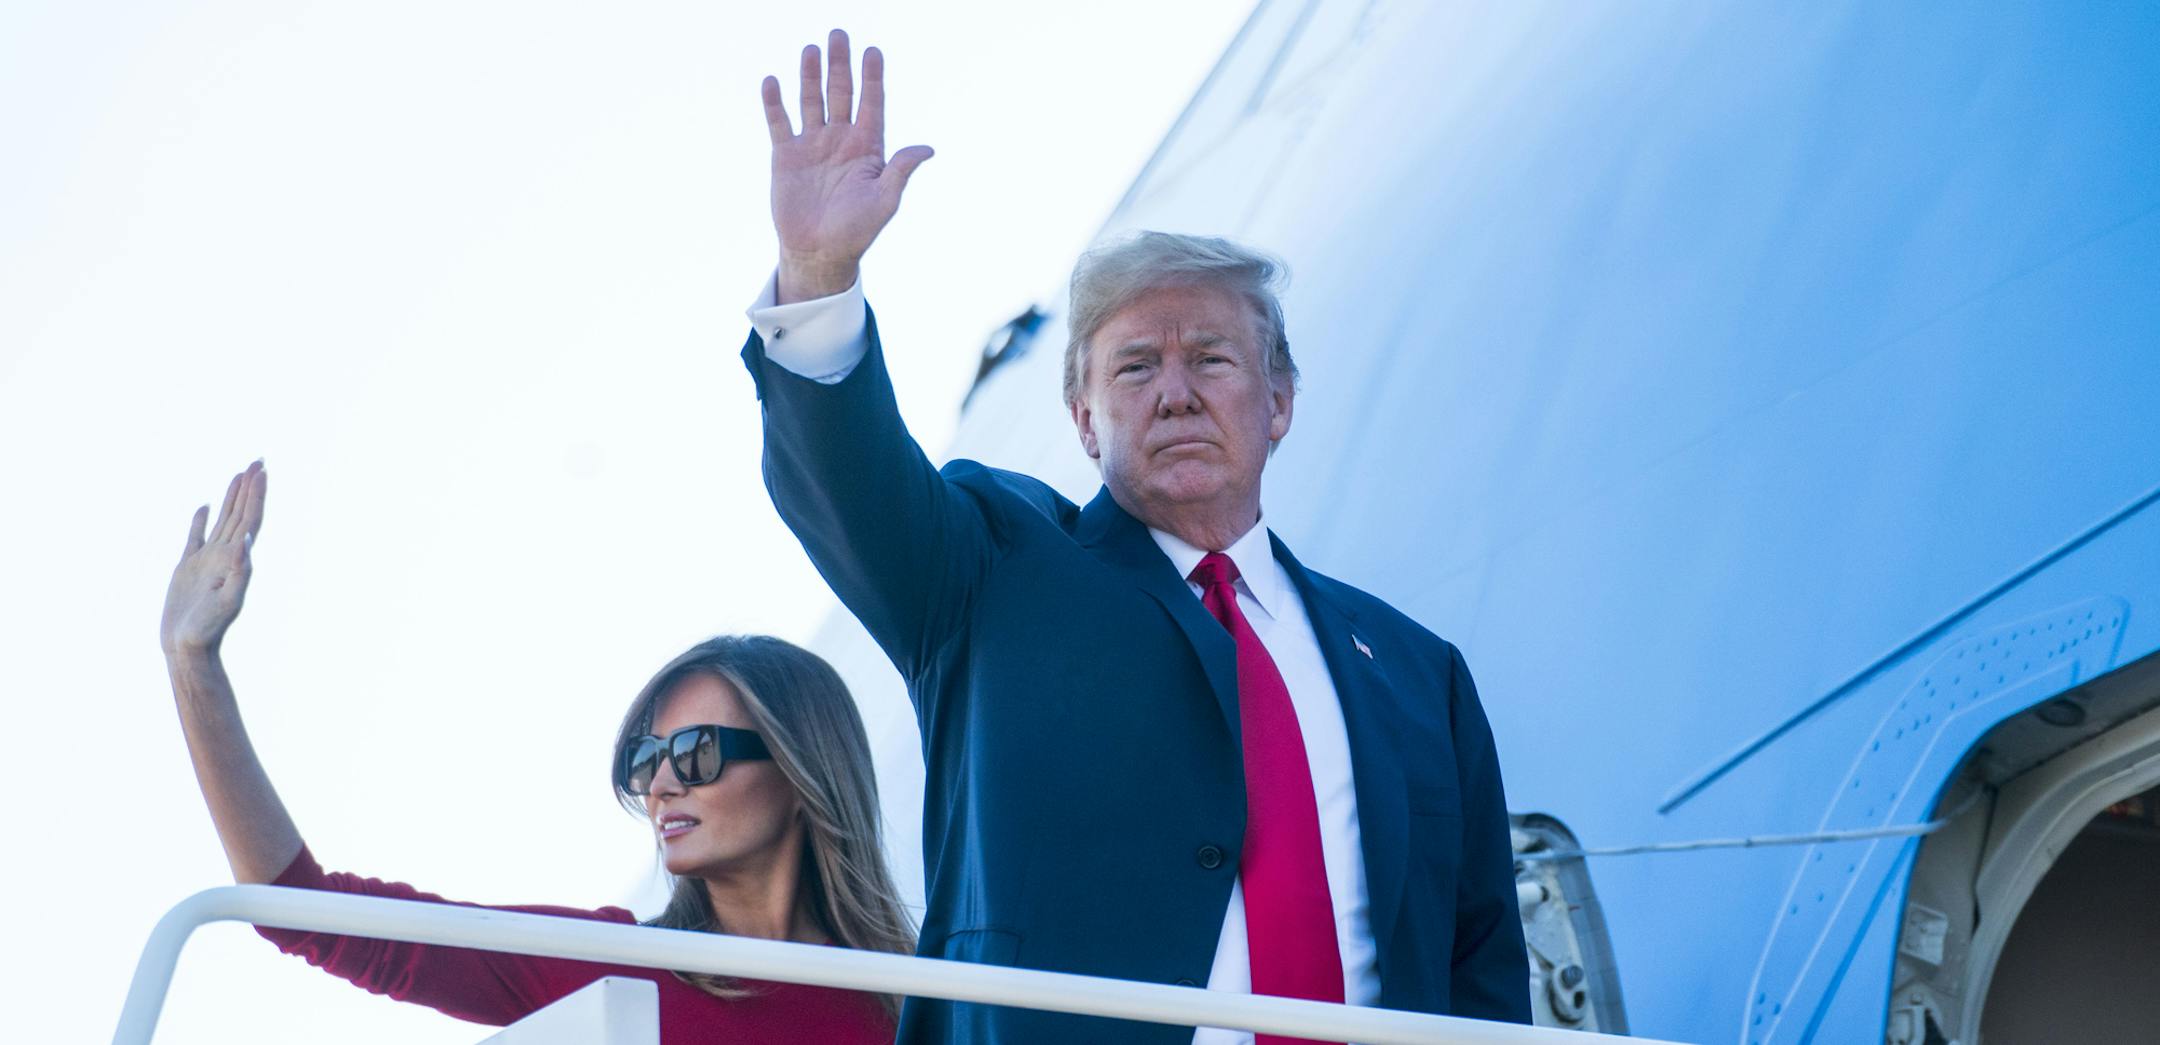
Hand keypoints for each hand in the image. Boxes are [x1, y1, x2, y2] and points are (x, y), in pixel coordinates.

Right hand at [162, 461, 265, 656]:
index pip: (251, 519)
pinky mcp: (188, 568)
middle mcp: (226, 556)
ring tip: (239, 474)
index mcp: (237, 560)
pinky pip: (196, 537)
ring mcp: (208, 561)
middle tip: (259, 460)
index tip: (262, 470)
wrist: (187, 648)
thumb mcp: (228, 601)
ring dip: (232, 497)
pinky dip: (201, 520)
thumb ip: (239, 572)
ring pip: (223, 520)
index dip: (257, 495)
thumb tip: (247, 541)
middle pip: (242, 513)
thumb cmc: (208, 629)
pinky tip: (204, 507)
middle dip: (250, 487)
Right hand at [763, 29, 933, 302]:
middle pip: (840, 93)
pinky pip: (779, 122)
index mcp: (867, 147)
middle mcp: (840, 140)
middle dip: (840, 64)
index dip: (872, 77)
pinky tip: (772, 81)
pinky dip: (774, 102)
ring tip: (811, 48)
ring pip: (811, 100)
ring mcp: (812, 145)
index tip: (873, 51)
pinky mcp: (785, 156)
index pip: (871, 103)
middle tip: (838, 34)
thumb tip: (928, 148)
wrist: (819, 253)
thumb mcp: (884, 201)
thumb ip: (900, 171)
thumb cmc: (857, 231)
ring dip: (810, 75)